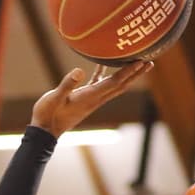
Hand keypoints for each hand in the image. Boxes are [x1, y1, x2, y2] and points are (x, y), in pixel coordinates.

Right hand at [31, 62, 152, 137]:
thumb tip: (80, 71)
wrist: (45, 132)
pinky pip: (100, 85)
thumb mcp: (54, 98)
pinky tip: (104, 65)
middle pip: (121, 85)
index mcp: (90, 97)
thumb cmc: (48, 115)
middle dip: (135, 74)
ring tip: (138, 65)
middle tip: (149, 62)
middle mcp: (95, 99)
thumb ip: (67, 85)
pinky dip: (105, 75)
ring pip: (114, 86)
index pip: (114, 82)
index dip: (128, 71)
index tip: (141, 61)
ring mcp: (91, 100)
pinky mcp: (84, 99)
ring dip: (127, 76)